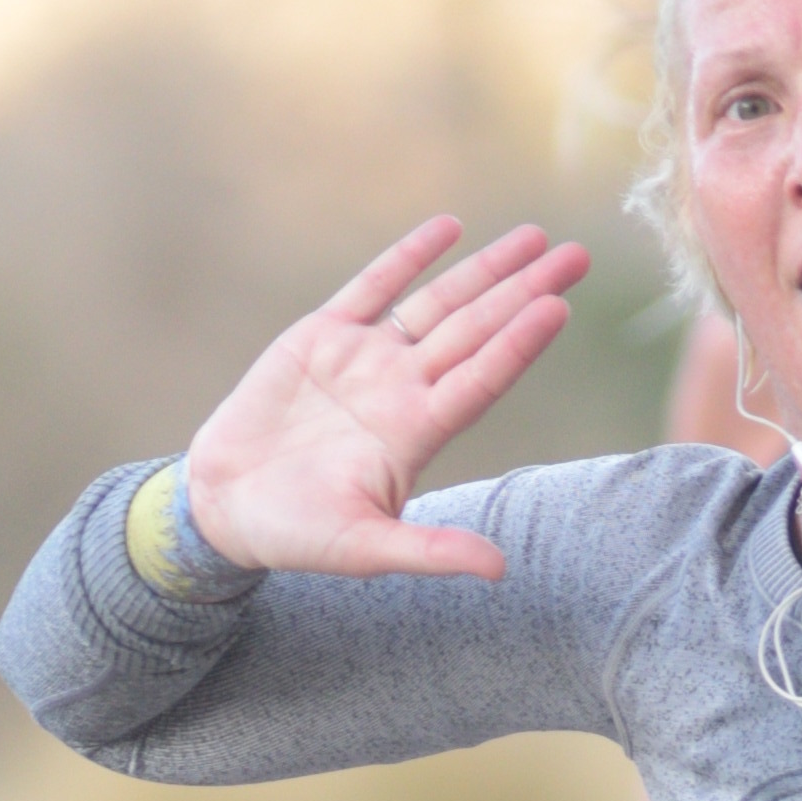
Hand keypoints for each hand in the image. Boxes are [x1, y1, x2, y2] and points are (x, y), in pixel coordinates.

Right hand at [182, 213, 591, 580]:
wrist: (224, 507)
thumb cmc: (297, 535)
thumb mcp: (365, 549)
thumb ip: (430, 552)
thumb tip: (499, 572)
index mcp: (416, 433)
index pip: (482, 380)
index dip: (519, 345)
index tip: (559, 309)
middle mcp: (401, 389)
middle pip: (476, 331)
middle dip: (524, 292)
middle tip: (577, 258)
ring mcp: (365, 359)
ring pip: (437, 303)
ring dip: (484, 270)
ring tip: (533, 237)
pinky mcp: (322, 336)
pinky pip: (373, 286)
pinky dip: (408, 257)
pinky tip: (449, 229)